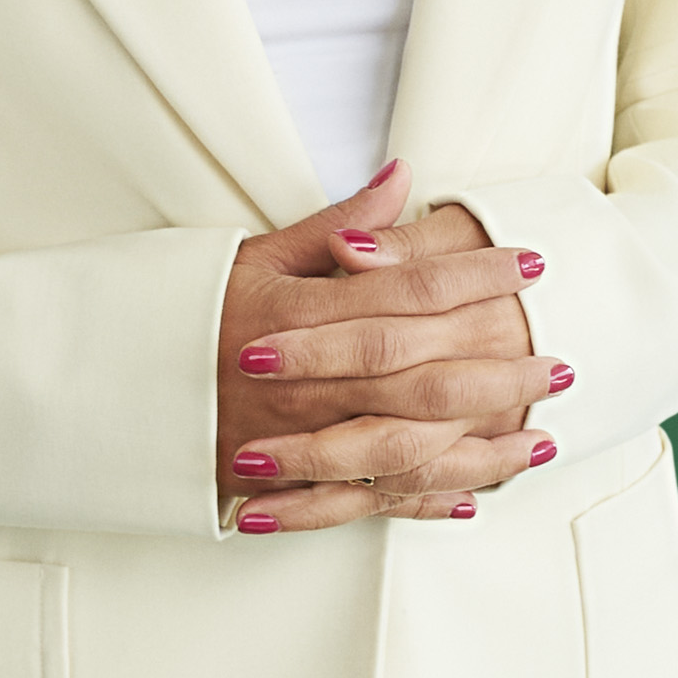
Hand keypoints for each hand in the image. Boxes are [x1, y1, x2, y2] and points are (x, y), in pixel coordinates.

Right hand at [218, 164, 568, 529]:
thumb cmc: (189, 316)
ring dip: (482, 446)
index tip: (532, 264)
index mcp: (302, 314)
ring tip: (542, 438)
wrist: (115, 392)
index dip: (477, 275)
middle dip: (503, 372)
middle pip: (426, 377)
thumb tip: (402, 178)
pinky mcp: (290, 483)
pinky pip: (369, 499)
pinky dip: (425, 500)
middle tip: (563, 362)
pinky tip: (475, 493)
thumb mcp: (255, 256)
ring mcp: (301, 439)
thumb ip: (337, 224)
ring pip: (410, 448)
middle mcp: (308, 380)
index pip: (408, 290)